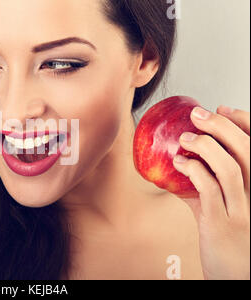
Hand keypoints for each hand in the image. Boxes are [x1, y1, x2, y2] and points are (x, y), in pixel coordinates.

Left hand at [172, 105, 249, 279]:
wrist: (237, 276)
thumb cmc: (231, 238)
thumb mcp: (227, 207)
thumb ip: (209, 186)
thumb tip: (182, 162)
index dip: (244, 122)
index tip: (222, 108)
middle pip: (247, 149)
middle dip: (222, 125)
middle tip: (197, 114)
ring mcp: (244, 209)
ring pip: (230, 167)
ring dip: (205, 146)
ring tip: (186, 138)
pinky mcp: (222, 223)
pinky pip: (208, 188)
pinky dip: (192, 169)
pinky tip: (179, 163)